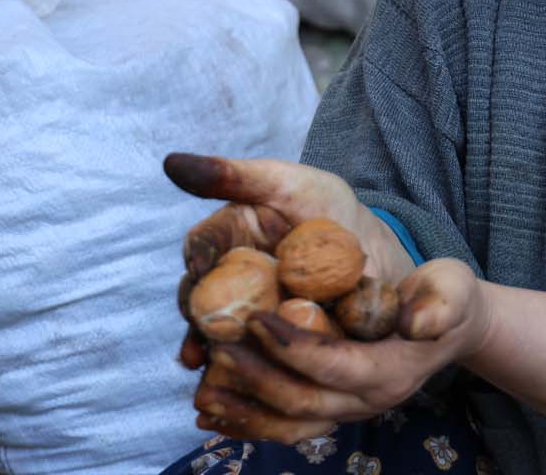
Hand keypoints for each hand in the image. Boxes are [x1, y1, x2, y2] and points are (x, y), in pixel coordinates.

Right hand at [165, 153, 415, 368]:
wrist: (374, 254)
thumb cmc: (326, 208)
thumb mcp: (285, 184)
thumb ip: (233, 175)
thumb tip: (172, 162)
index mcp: (228, 237)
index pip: (202, 244)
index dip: (197, 254)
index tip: (198, 266)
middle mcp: (229, 277)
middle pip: (201, 295)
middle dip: (194, 313)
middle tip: (196, 326)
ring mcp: (246, 311)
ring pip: (217, 331)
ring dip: (207, 348)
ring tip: (204, 362)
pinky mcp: (267, 340)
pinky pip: (247, 356)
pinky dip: (237, 369)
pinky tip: (234, 382)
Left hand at [193, 258, 490, 444]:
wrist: (450, 328)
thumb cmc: (445, 297)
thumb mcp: (452, 289)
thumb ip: (439, 304)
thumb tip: (416, 323)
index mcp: (389, 372)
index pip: (332, 366)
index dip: (292, 346)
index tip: (255, 317)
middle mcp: (365, 401)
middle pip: (302, 402)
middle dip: (255, 378)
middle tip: (217, 348)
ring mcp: (347, 410)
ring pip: (288, 425)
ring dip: (244, 412)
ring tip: (202, 392)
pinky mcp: (331, 408)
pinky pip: (285, 426)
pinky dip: (248, 421)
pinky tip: (213, 411)